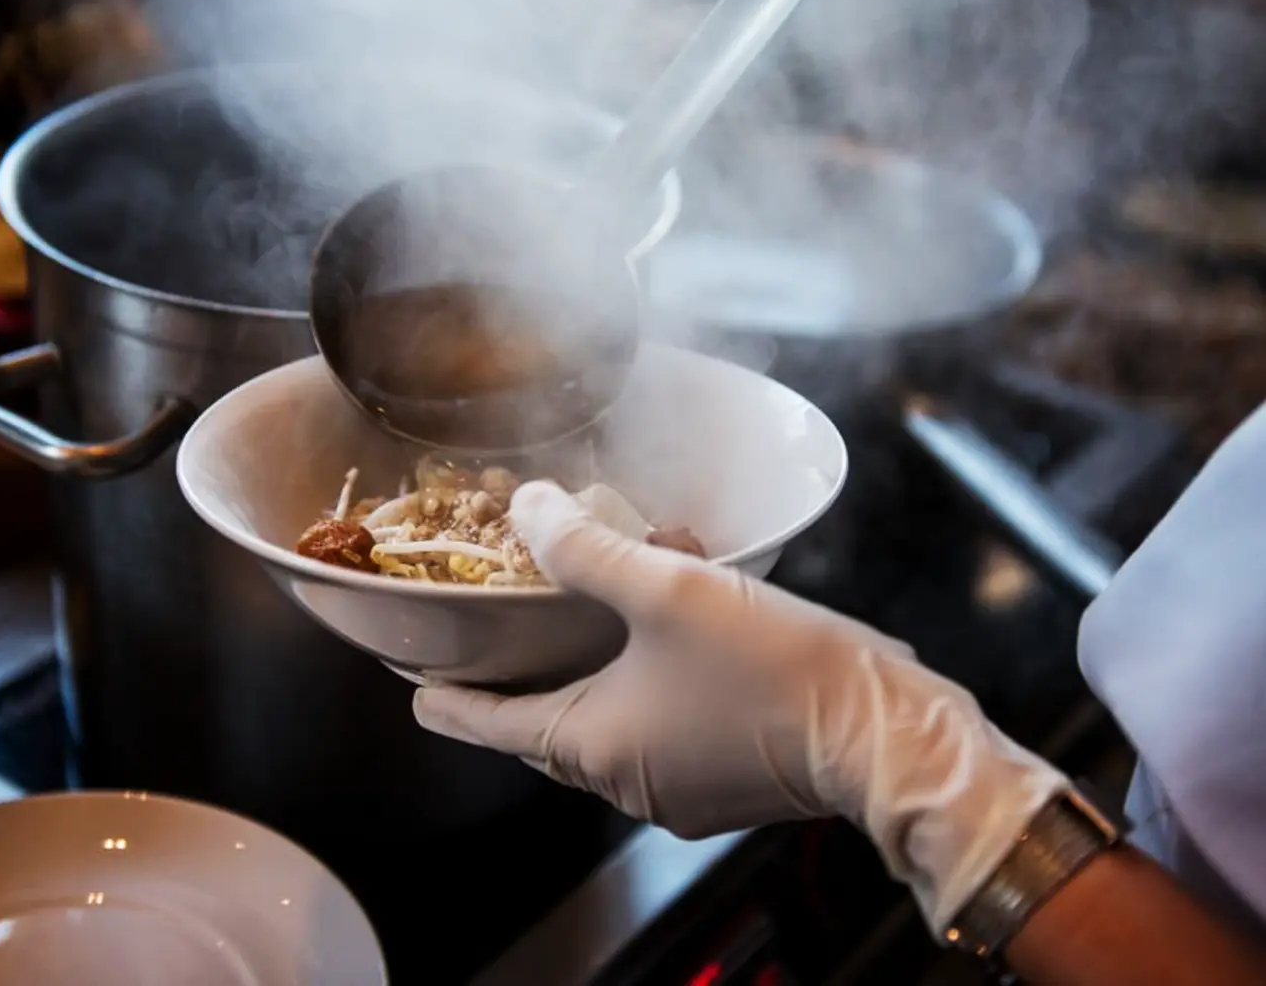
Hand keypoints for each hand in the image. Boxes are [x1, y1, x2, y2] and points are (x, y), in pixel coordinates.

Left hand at [414, 482, 1068, 929]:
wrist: (884, 733)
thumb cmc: (772, 668)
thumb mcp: (666, 590)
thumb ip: (586, 548)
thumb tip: (530, 508)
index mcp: (595, 747)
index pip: (490, 725)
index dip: (448, 701)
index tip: (414, 691)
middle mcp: (628, 782)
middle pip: (546, 730)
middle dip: (519, 687)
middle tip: (498, 646)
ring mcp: (678, 789)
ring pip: (607, 728)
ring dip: (590, 677)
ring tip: (585, 624)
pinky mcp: (722, 780)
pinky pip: (659, 731)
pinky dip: (645, 688)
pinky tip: (669, 639)